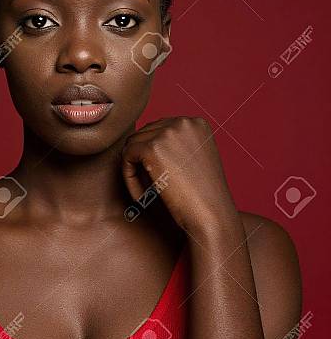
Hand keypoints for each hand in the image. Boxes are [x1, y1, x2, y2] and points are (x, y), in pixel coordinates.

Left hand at [121, 117, 238, 233]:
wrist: (211, 216)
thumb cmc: (202, 195)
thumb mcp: (193, 159)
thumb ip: (173, 144)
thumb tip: (138, 138)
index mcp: (196, 122)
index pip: (158, 129)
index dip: (153, 154)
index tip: (158, 177)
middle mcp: (184, 122)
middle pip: (143, 134)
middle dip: (141, 161)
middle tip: (149, 189)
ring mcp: (168, 132)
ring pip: (132, 144)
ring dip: (134, 169)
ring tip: (146, 193)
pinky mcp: (152, 148)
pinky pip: (126, 157)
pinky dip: (128, 177)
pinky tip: (141, 197)